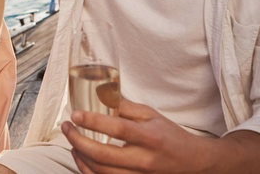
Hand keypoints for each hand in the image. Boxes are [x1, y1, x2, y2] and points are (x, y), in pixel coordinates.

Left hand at [61, 98, 213, 172]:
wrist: (191, 163)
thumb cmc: (169, 135)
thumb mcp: (152, 115)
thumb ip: (125, 107)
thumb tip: (99, 93)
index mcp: (149, 137)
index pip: (117, 129)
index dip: (93, 121)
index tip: (75, 114)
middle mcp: (143, 159)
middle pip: (102, 155)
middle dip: (78, 140)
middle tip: (67, 127)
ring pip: (100, 172)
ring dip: (79, 156)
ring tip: (72, 140)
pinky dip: (86, 169)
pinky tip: (80, 156)